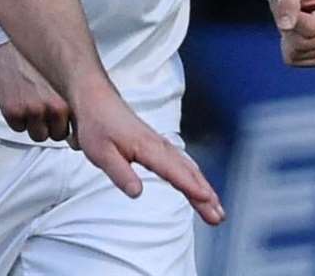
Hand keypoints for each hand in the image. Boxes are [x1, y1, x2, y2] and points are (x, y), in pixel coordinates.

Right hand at [0, 42, 70, 142]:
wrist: (13, 38)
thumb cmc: (37, 52)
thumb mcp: (63, 76)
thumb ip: (71, 97)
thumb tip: (79, 113)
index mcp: (70, 99)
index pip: (76, 130)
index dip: (70, 125)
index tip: (66, 120)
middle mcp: (53, 107)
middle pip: (58, 134)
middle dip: (52, 124)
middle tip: (45, 107)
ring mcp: (32, 109)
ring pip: (37, 133)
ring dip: (35, 123)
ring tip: (31, 102)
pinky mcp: (12, 110)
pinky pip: (18, 127)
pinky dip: (17, 119)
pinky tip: (18, 100)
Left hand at [69, 79, 223, 224]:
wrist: (95, 97)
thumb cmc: (96, 124)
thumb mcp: (100, 152)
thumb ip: (120, 173)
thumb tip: (137, 193)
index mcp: (146, 147)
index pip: (173, 171)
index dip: (191, 187)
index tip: (207, 201)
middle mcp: (158, 145)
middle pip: (187, 172)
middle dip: (205, 194)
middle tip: (219, 216)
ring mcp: (159, 144)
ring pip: (187, 167)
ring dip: (204, 186)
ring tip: (217, 208)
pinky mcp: (157, 144)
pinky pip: (181, 162)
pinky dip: (194, 175)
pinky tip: (200, 184)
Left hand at [270, 0, 314, 66]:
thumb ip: (288, 3)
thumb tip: (285, 26)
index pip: (311, 28)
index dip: (291, 19)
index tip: (288, 3)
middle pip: (304, 43)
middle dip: (289, 29)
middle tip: (290, 14)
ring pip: (299, 53)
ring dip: (287, 38)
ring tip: (294, 22)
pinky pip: (296, 61)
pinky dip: (287, 49)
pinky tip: (294, 34)